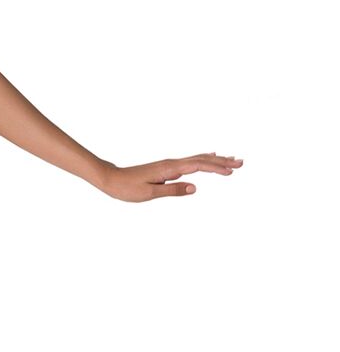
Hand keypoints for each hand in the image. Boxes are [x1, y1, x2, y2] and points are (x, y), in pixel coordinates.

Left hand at [99, 152, 242, 201]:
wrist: (109, 179)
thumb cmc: (127, 188)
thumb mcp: (149, 193)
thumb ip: (172, 190)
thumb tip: (195, 188)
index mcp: (169, 168)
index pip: (198, 166)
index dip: (216, 167)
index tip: (232, 170)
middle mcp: (171, 163)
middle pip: (201, 160)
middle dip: (222, 161)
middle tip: (242, 162)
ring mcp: (169, 165)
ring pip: (197, 159)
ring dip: (215, 160)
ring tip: (232, 160)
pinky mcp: (166, 168)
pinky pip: (190, 162)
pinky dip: (203, 160)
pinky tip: (208, 158)